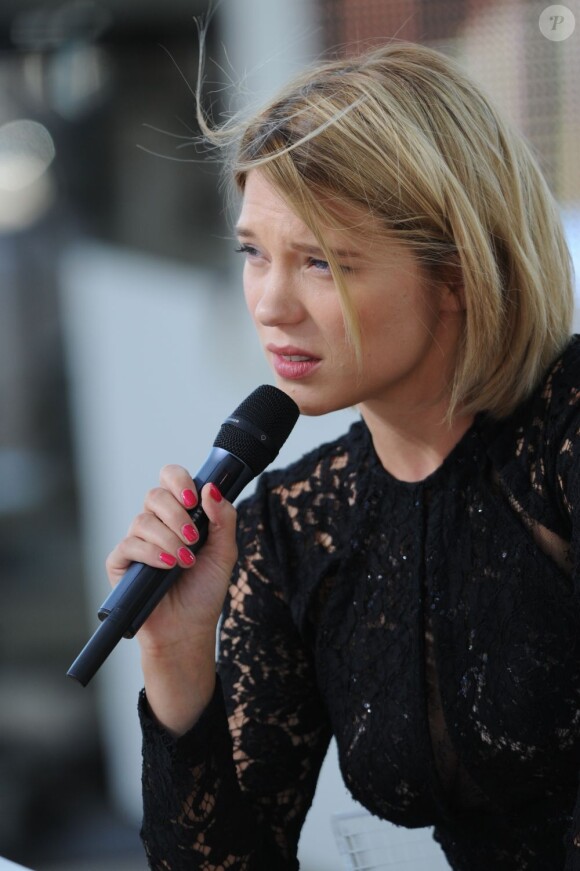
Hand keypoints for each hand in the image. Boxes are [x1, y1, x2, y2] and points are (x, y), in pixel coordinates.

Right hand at [105, 464, 237, 657]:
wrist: (189, 629)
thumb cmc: (204, 590)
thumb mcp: (225, 552)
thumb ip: (223, 518)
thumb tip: (211, 489)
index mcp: (179, 514)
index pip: (170, 478)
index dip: (178, 480)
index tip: (194, 499)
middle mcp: (156, 523)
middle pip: (155, 495)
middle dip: (177, 514)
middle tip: (194, 538)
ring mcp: (136, 542)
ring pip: (142, 520)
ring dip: (168, 539)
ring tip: (185, 561)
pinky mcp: (121, 563)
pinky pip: (128, 545)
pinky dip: (150, 553)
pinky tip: (167, 566)